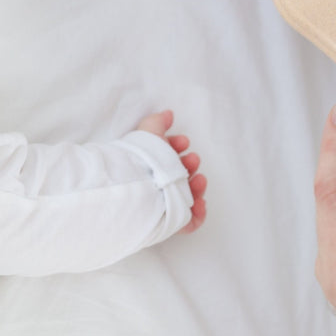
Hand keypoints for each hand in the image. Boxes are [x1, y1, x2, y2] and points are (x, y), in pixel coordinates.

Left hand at [138, 109, 206, 232]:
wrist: (136, 186)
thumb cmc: (142, 159)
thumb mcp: (148, 133)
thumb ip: (158, 122)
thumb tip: (168, 114)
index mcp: (149, 165)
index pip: (165, 155)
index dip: (177, 146)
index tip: (183, 141)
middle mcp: (156, 184)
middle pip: (178, 175)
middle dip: (189, 164)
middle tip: (191, 160)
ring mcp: (164, 203)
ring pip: (187, 196)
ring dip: (197, 186)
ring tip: (198, 180)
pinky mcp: (171, 221)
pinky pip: (189, 221)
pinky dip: (198, 213)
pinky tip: (199, 203)